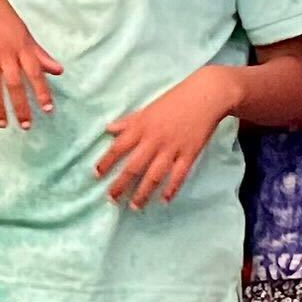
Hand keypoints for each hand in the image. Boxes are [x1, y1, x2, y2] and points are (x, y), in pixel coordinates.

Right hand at [0, 0, 60, 127]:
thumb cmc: (5, 19)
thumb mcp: (25, 34)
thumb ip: (40, 55)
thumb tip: (59, 71)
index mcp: (22, 46)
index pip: (35, 72)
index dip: (42, 91)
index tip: (47, 109)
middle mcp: (5, 51)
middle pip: (14, 83)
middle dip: (20, 106)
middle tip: (26, 126)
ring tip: (3, 123)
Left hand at [97, 65, 236, 207]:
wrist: (205, 95)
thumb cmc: (174, 100)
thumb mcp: (147, 109)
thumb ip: (128, 122)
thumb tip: (108, 129)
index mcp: (141, 127)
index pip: (118, 147)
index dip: (106, 162)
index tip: (96, 175)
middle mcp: (154, 140)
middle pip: (133, 167)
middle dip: (121, 185)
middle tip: (111, 199)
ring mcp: (172, 148)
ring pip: (154, 175)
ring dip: (144, 192)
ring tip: (135, 206)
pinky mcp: (190, 154)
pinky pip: (178, 175)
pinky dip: (171, 188)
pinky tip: (164, 200)